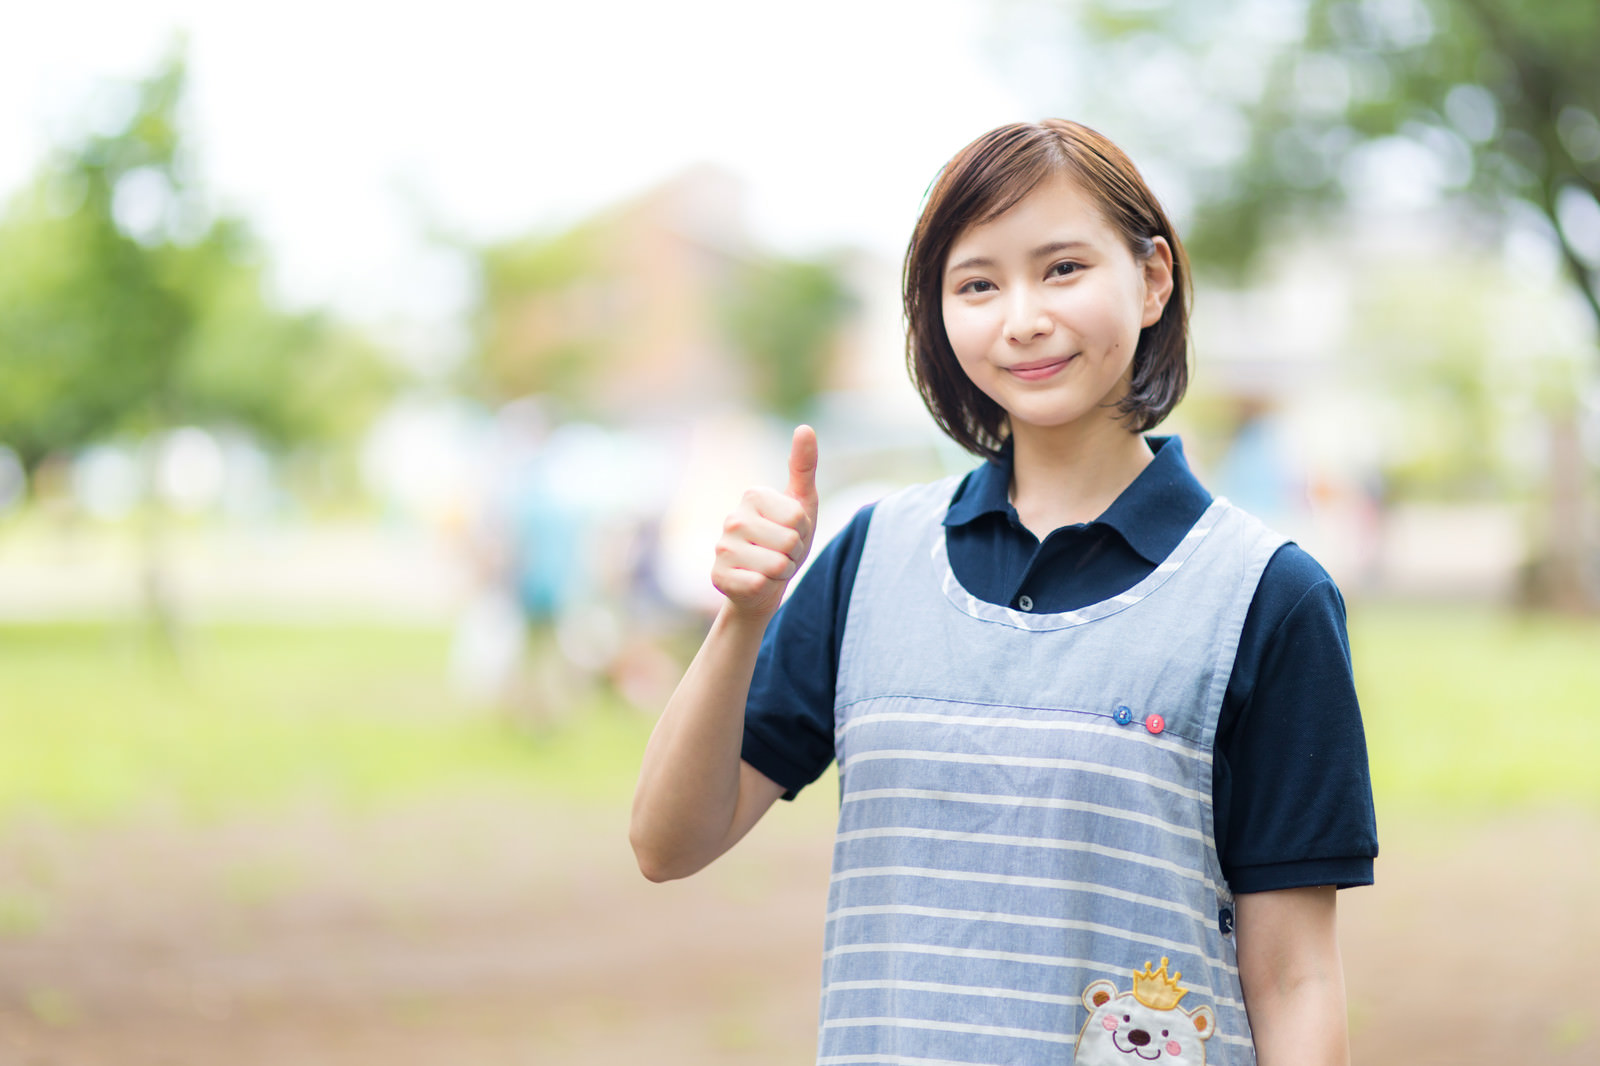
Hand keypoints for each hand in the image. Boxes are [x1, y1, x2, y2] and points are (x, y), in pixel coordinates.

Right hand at [711, 425, 818, 620]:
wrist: (764, 585)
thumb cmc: (785, 541)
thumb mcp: (802, 504)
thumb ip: (803, 466)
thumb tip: (805, 427)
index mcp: (752, 495)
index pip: (799, 517)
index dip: (803, 531)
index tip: (791, 532)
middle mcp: (732, 518)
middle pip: (789, 540)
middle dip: (793, 553)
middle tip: (780, 554)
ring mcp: (722, 548)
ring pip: (776, 564)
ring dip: (781, 572)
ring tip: (769, 568)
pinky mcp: (718, 576)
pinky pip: (758, 584)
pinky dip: (765, 587)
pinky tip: (755, 582)